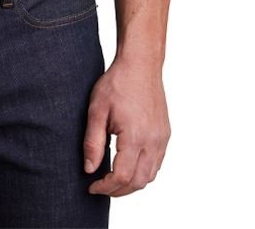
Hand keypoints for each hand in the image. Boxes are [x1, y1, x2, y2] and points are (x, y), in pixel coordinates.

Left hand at [83, 56, 170, 196]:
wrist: (140, 64)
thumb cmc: (117, 83)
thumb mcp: (97, 110)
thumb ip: (92, 142)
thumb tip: (89, 169)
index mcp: (135, 136)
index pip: (122, 176)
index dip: (106, 187)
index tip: (92, 186)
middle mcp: (153, 141)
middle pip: (138, 182)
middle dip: (118, 190)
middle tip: (100, 187)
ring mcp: (162, 138)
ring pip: (150, 175)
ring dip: (132, 184)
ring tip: (112, 180)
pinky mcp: (165, 134)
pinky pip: (157, 163)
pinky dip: (143, 172)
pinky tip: (128, 166)